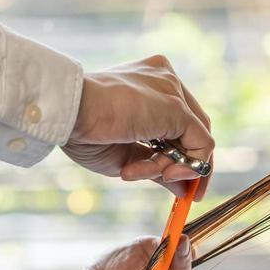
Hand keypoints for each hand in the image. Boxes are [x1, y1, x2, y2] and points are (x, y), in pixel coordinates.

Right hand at [63, 55, 213, 197]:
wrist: (69, 113)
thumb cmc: (84, 130)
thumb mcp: (126, 154)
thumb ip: (157, 168)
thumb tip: (183, 189)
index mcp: (149, 80)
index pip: (179, 118)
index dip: (180, 151)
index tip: (171, 178)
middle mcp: (165, 78)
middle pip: (194, 126)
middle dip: (187, 164)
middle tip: (181, 192)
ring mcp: (172, 89)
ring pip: (196, 138)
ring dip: (172, 168)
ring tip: (135, 171)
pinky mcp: (177, 107)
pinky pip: (200, 145)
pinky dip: (186, 168)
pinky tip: (161, 173)